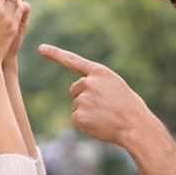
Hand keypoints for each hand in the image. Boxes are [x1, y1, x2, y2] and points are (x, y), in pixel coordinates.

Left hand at [37, 44, 153, 145]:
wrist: (135, 126)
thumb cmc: (128, 106)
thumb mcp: (114, 85)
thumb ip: (96, 82)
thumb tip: (78, 89)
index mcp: (99, 72)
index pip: (73, 60)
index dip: (55, 54)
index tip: (41, 48)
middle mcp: (89, 83)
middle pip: (75, 89)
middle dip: (84, 97)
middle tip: (104, 105)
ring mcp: (82, 99)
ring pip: (76, 105)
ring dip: (87, 111)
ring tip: (105, 115)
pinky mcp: (78, 116)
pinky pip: (76, 119)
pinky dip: (85, 123)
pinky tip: (99, 123)